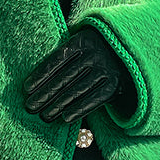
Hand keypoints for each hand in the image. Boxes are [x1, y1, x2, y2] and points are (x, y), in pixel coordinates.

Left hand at [22, 26, 136, 123]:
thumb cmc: (100, 49)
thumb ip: (67, 54)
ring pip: (75, 91)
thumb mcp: (85, 43)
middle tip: (30, 107)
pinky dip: (78, 110)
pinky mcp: (115, 85)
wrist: (132, 50)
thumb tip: (39, 77)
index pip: (56, 60)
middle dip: (44, 94)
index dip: (40, 76)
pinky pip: (93, 100)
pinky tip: (64, 118)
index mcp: (83, 40)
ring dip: (57, 106)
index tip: (27, 89)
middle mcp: (95, 54)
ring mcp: (106, 70)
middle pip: (63, 78)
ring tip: (44, 116)